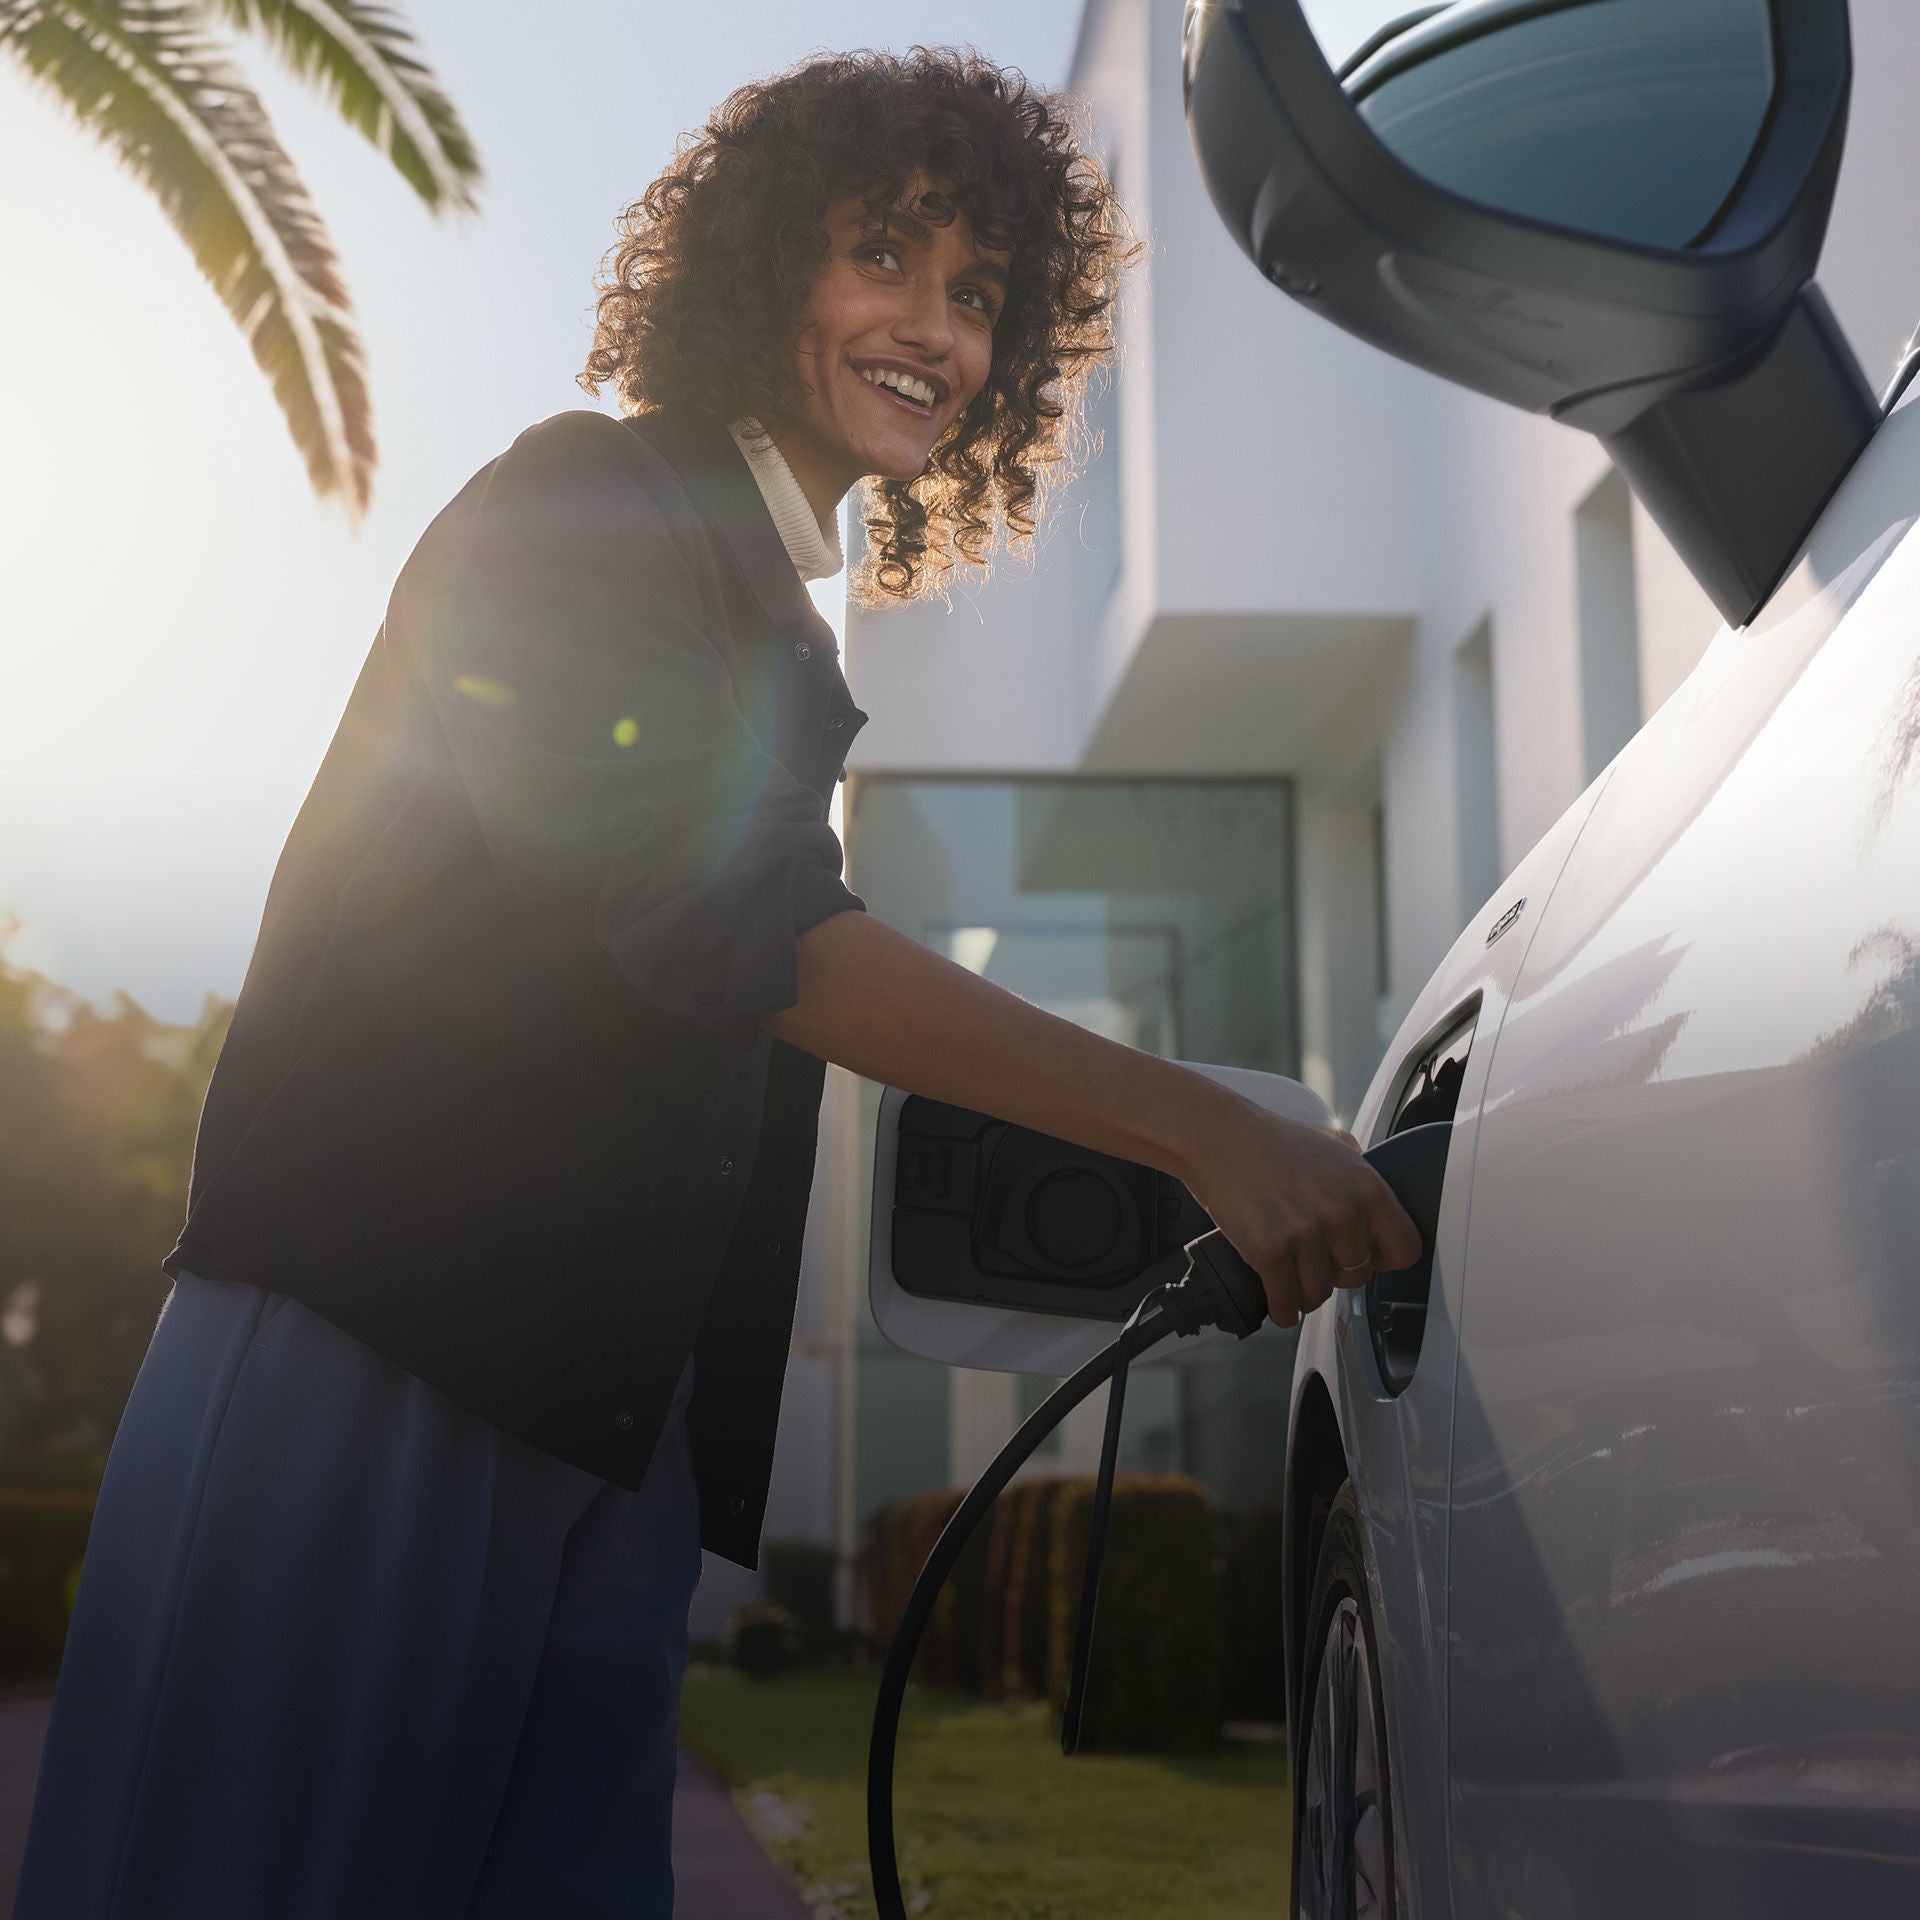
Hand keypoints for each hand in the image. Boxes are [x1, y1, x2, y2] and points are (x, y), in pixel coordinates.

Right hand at [1176, 1103, 1423, 1328]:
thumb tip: (1377, 1203)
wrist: (1218, 1136)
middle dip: (1335, 1272)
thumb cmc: (1270, 1140)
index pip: (1405, 1250)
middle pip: (1358, 1278)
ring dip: (1304, 1292)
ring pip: (1319, 1295)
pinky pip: (1287, 1305)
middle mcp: (1342, 1211)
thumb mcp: (1333, 1145)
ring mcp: (1306, 1233)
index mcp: (1367, 1187)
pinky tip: (1277, 1299)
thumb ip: (1360, 1176)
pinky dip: (1281, 1309)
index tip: (1365, 1257)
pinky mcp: (1270, 1251)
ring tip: (1291, 1275)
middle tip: (1314, 1258)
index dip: (1383, 1258)